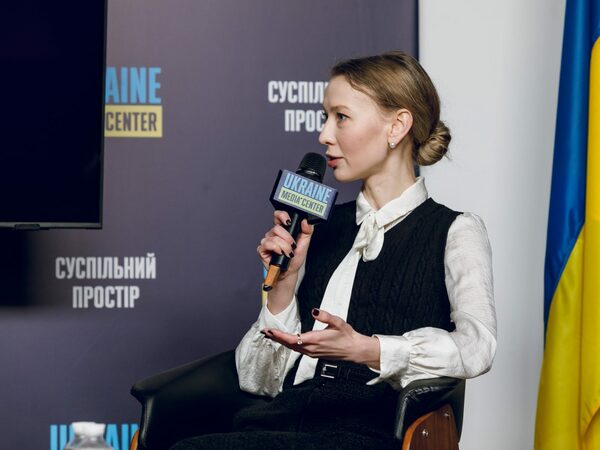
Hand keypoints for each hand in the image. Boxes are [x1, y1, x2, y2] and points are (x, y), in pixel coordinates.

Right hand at [257, 210, 313, 279]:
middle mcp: (274, 234)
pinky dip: (275, 248)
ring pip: (273, 237)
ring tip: (288, 253)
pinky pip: (267, 244)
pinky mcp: (262, 249)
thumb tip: (306, 221)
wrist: (290, 271)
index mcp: (283, 229)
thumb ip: (307, 230)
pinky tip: (279, 253)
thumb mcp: (305, 243)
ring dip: (284, 246)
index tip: (288, 221)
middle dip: (287, 238)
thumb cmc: (295, 257)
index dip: (281, 215)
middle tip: (293, 246)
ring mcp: (267, 241)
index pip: (278, 216)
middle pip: (277, 228)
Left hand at [262, 308, 380, 368]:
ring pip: (292, 348)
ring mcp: (312, 353)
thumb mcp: (337, 322)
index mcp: (315, 340)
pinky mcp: (314, 354)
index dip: (279, 335)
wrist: (354, 350)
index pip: (292, 338)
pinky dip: (289, 344)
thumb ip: (325, 316)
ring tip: (271, 335)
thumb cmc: (347, 335)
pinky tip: (286, 340)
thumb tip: (314, 310)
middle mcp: (311, 349)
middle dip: (276, 338)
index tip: (269, 331)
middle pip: (289, 344)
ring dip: (281, 341)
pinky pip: (298, 350)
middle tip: (264, 331)